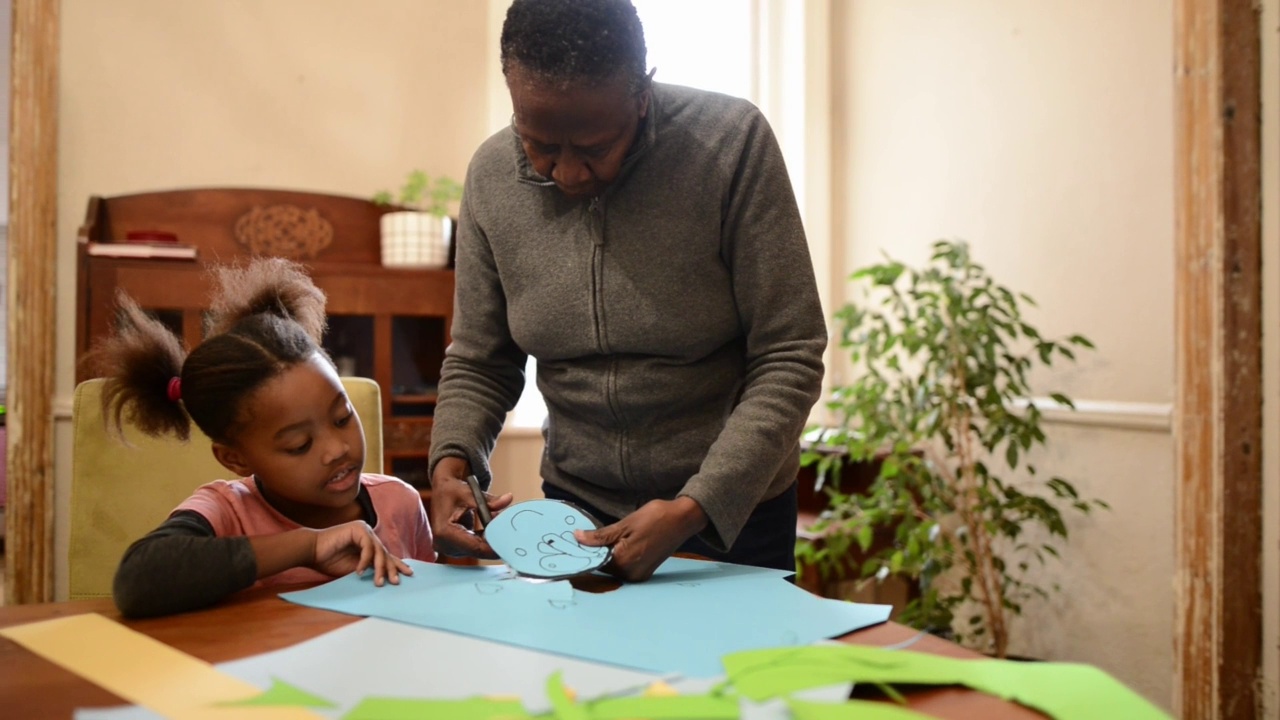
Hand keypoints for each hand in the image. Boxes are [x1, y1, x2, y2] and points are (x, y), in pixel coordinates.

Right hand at [310, 520, 412, 586]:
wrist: (311, 551)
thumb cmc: (330, 561)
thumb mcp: (354, 568)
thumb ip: (369, 568)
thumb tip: (385, 576)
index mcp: (368, 543)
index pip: (385, 555)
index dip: (396, 564)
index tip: (407, 574)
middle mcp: (368, 534)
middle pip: (385, 553)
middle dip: (391, 569)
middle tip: (396, 581)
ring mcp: (364, 530)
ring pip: (379, 551)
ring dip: (379, 568)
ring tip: (378, 582)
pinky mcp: (358, 529)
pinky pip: (368, 547)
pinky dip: (364, 561)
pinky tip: (359, 571)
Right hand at [428, 457, 513, 558]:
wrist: (442, 490)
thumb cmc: (452, 490)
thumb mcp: (469, 492)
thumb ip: (489, 499)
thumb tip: (508, 499)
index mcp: (444, 532)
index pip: (475, 547)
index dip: (495, 547)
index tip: (511, 544)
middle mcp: (445, 544)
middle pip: (478, 550)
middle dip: (495, 541)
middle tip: (512, 532)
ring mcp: (449, 548)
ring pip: (478, 549)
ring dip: (490, 538)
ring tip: (499, 522)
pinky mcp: (455, 548)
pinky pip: (475, 547)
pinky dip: (485, 538)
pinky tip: (492, 526)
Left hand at [574, 497, 707, 581]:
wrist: (682, 519)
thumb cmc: (655, 517)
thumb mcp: (625, 524)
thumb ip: (600, 536)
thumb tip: (577, 538)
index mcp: (623, 563)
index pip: (594, 562)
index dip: (583, 551)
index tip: (573, 540)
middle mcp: (630, 574)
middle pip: (603, 566)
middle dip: (594, 553)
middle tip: (583, 536)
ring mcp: (639, 575)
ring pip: (613, 567)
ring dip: (605, 555)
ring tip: (599, 539)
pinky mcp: (645, 571)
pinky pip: (624, 566)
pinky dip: (617, 557)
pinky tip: (615, 544)